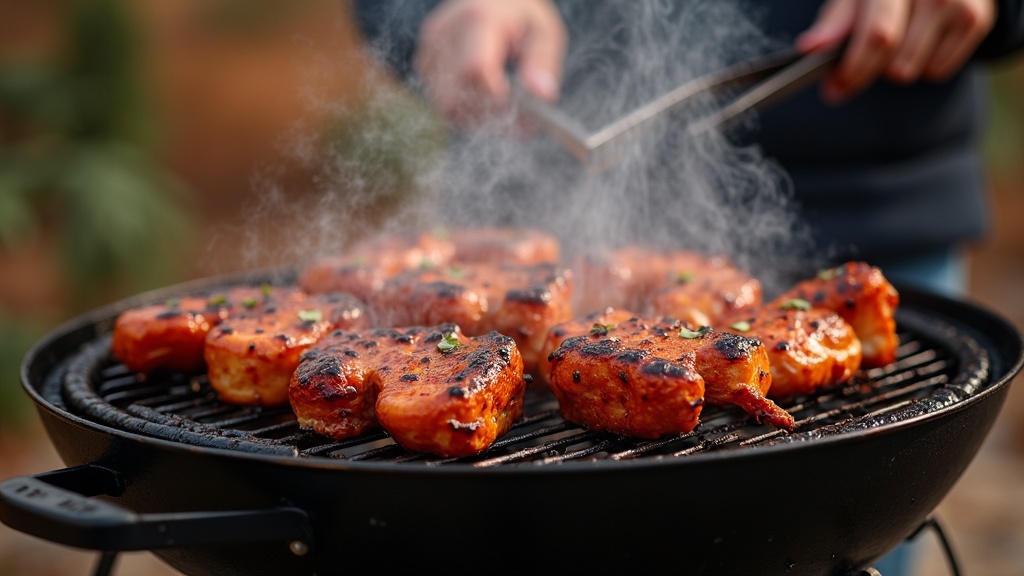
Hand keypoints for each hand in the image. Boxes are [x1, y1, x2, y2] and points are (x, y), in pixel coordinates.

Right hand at [415, 0, 566, 126]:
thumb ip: (543, 62)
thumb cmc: (520, 15)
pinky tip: (484, 97)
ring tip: (501, 104)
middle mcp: (444, 32)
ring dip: (475, 116)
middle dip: (486, 115)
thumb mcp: (543, 32)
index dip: (497, 99)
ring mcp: (429, 48)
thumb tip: (543, 95)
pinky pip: (440, 102)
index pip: (475, 70)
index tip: (522, 110)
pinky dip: (464, 110)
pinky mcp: (424, 61)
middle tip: (515, 117)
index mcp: (477, 19)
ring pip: (445, 106)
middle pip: (454, 96)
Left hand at [796, 0, 994, 103]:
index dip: (854, 67)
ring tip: (891, 46)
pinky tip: (918, 43)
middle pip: (897, 57)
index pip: (878, 34)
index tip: (834, 88)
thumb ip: (835, 22)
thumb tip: (811, 48)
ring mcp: (956, 1)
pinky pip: (938, 71)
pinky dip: (921, 66)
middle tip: (847, 78)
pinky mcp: (977, 18)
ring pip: (913, 68)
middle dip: (864, 73)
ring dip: (893, 68)